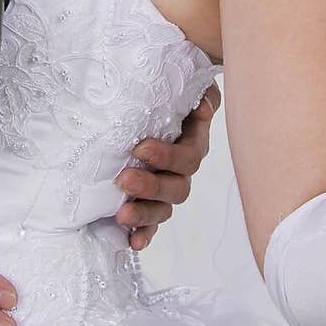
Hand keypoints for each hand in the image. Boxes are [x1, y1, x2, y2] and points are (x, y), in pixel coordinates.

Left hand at [115, 82, 220, 251]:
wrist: (138, 104)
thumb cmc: (160, 92)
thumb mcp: (180, 84)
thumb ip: (198, 92)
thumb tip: (203, 106)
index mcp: (190, 141)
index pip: (187, 156)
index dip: (166, 157)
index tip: (139, 148)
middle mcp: (181, 169)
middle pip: (176, 187)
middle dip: (150, 186)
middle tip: (123, 179)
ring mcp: (166, 188)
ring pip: (164, 208)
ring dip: (144, 213)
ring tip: (121, 214)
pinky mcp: (149, 202)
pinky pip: (151, 224)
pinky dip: (143, 233)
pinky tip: (132, 241)